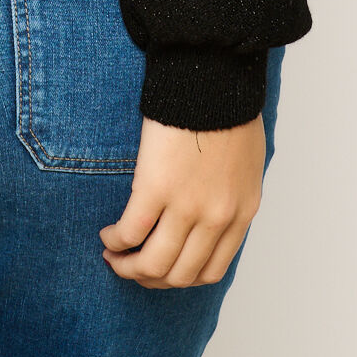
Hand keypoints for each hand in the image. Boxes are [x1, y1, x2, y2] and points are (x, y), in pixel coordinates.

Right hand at [99, 111, 265, 287]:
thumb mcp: (248, 164)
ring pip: (154, 264)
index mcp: (241, 213)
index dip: (179, 277)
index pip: (210, 271)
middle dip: (151, 278)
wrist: (216, 77)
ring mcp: (187, 206)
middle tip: (131, 267)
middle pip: (179, 275)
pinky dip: (116, 241)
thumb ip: (233, 196)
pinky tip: (108, 235)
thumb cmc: (229, 111)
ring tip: (114, 256)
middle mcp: (216, 218)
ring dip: (128, 268)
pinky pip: (131, 232)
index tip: (161, 269)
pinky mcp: (156, 187)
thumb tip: (212, 213)